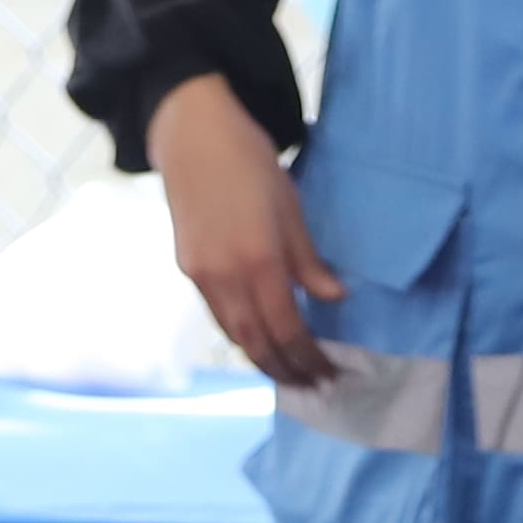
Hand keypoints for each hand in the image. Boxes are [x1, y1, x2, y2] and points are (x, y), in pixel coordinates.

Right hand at [150, 76, 342, 388]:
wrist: (193, 135)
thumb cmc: (250, 162)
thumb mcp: (291, 208)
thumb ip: (308, 260)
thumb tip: (334, 299)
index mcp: (258, 260)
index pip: (288, 328)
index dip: (309, 357)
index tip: (330, 372)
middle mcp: (225, 277)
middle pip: (257, 344)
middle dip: (286, 370)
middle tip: (313, 387)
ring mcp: (202, 276)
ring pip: (235, 336)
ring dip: (263, 360)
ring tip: (289, 372)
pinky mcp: (188, 268)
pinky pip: (220, 316)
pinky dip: (243, 336)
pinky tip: (261, 339)